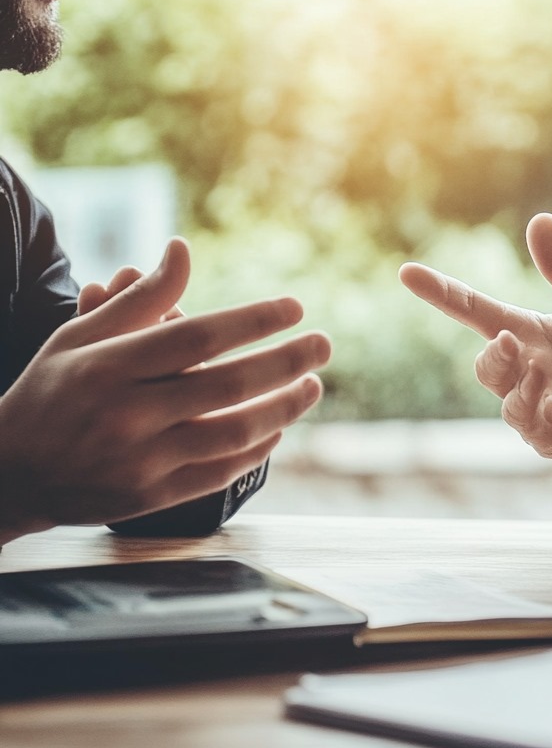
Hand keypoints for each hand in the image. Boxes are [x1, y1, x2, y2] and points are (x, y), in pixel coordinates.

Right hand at [0, 238, 331, 540]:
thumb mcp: (82, 337)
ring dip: (283, 409)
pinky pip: (219, 474)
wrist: (10, 472)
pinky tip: (279, 428)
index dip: (252, 321)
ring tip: (313, 386)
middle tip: (324, 344)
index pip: (197, 338)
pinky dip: (255, 450)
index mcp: (108, 367)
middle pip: (226, 385)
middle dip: (286, 362)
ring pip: (231, 433)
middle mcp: (126, 414)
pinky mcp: (150, 497)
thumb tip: (183, 250)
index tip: (294, 308)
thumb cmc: (52, 391)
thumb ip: (141, 300)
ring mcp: (140, 461)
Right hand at [399, 213, 551, 470]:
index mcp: (526, 338)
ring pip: (511, 406)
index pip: (475, 313)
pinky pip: (543, 434)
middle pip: (487, 368)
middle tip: (507, 340)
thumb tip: (540, 219)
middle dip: (492, 356)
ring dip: (520, 389)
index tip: (408, 273)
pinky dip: (544, 419)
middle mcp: (525, 376)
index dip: (443, 294)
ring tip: (538, 370)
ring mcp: (540, 412)